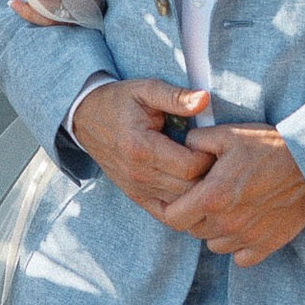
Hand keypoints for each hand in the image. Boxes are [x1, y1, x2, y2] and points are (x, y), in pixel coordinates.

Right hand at [69, 76, 220, 221]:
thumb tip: (204, 99)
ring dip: (200, 192)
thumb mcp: (146, 89)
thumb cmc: (119, 102)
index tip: (214, 144)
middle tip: (218, 160)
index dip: (209, 157)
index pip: (190, 167)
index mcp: (141, 148)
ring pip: (182, 204)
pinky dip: (185, 207)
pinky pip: (167, 215)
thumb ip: (176, 96)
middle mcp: (138, 174)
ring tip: (209, 173)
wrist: (86, 118)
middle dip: (210, 177)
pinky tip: (195, 194)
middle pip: (189, 189)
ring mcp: (136, 189)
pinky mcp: (136, 197)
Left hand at [155, 124, 304, 268]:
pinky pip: (240, 257)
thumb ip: (197, 142)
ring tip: (228, 209)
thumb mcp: (229, 135)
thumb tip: (183, 148)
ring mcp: (247, 237)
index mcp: (212, 198)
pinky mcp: (267, 245)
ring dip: (215, 231)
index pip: (172, 218)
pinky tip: (245, 225)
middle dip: (193, 216)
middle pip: (193, 231)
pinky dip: (238, 246)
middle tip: (206, 197)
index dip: (169, 208)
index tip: (177, 199)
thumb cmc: (269, 147)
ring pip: (214, 245)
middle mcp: (226, 223)